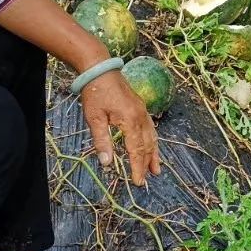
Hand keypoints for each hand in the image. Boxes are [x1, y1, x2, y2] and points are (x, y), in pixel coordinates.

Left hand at [80, 71, 161, 185]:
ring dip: (154, 154)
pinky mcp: (140, 107)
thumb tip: (107, 163)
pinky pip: (150, 128)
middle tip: (147, 179)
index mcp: (130, 120)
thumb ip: (102, 141)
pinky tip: (151, 147)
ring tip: (156, 169)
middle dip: (147, 163)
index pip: (136, 150)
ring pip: (152, 137)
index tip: (138, 181)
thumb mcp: (94, 119)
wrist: (100, 69)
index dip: (137, 167)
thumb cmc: (95, 93)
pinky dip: (152, 141)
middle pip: (147, 145)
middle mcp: (141, 117)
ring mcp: (142, 111)